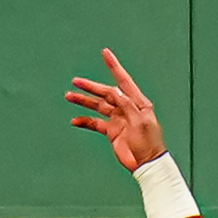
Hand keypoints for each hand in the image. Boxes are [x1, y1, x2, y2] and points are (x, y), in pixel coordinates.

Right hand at [66, 50, 165, 168]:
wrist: (146, 164)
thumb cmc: (149, 143)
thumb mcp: (140, 122)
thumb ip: (127, 105)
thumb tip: (114, 91)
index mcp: (138, 102)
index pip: (123, 80)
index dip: (114, 66)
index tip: (105, 53)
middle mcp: (127, 108)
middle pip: (106, 93)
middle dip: (91, 87)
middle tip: (76, 81)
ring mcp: (118, 119)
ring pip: (98, 106)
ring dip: (83, 101)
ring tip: (69, 96)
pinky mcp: (111, 131)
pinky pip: (95, 123)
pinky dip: (84, 121)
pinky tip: (74, 120)